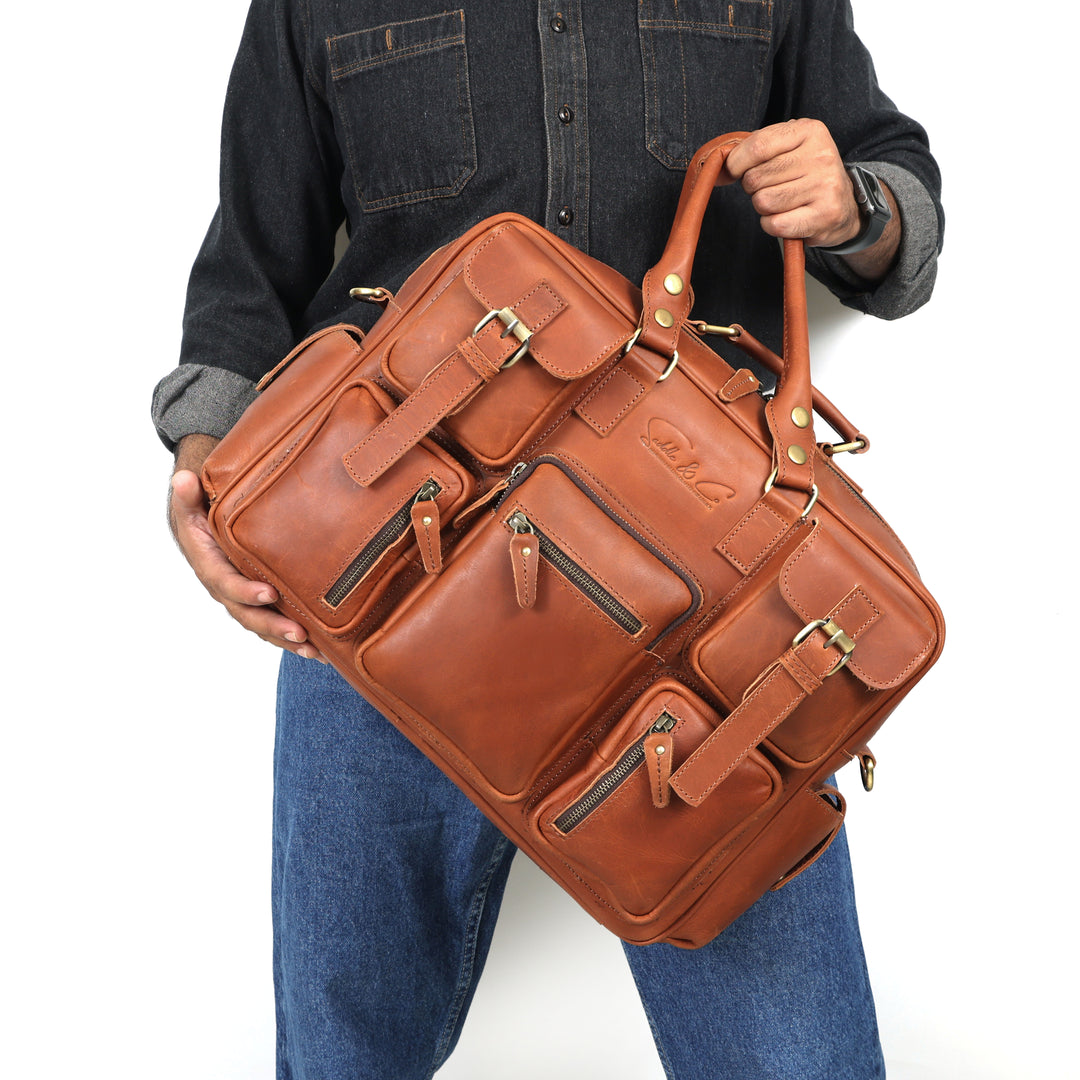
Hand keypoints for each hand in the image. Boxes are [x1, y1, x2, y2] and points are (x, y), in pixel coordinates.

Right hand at [170, 434, 325, 661]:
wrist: (203, 530)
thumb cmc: (201, 516)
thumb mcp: (191, 504)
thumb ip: (188, 495)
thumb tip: (183, 478)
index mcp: (210, 567)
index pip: (225, 583)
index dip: (245, 591)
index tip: (269, 593)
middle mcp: (226, 590)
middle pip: (247, 614)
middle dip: (272, 626)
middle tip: (299, 633)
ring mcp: (243, 600)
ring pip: (262, 626)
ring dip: (287, 641)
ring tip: (315, 651)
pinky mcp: (259, 604)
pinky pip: (274, 625)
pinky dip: (293, 640)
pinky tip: (320, 650)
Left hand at [724, 119, 898, 277]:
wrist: (845, 205)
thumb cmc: (806, 174)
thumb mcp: (788, 148)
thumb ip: (754, 150)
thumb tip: (718, 170)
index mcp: (810, 131)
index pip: (757, 147)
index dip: (736, 163)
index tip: (734, 170)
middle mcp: (821, 155)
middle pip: (756, 178)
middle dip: (753, 188)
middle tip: (771, 187)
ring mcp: (825, 186)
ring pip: (763, 202)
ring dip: (764, 208)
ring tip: (783, 201)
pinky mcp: (824, 215)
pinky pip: (774, 224)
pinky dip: (772, 225)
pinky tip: (788, 216)